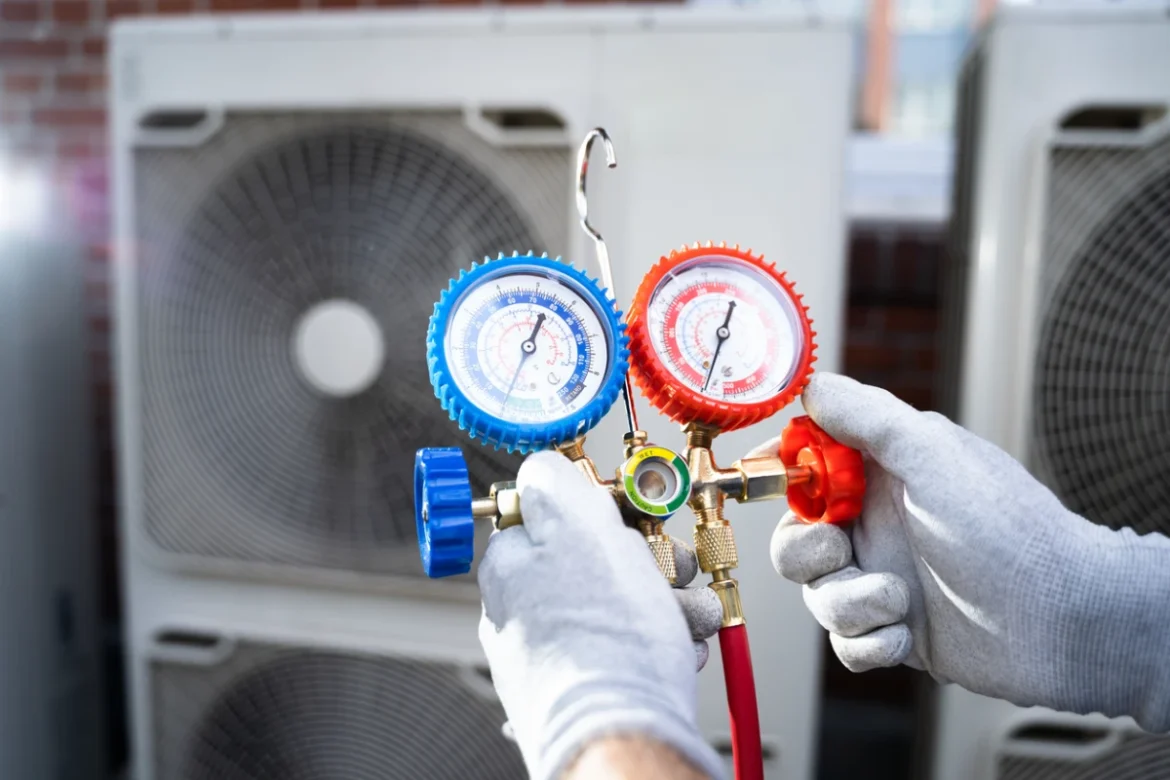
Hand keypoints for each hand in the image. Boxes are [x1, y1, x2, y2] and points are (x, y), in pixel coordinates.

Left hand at [478, 451, 725, 779]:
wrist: (624, 735)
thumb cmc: (602, 641)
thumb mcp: (578, 526)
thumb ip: (554, 483)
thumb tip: (541, 466)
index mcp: (510, 568)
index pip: (551, 515)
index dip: (600, 509)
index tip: (630, 516)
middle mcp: (522, 614)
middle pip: (594, 561)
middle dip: (648, 560)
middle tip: (674, 570)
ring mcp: (553, 655)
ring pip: (619, 606)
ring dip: (664, 602)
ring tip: (685, 618)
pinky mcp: (585, 689)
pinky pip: (627, 650)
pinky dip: (659, 644)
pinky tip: (676, 649)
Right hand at [762, 372, 1169, 730]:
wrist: (1064, 619)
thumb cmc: (1008, 529)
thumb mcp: (932, 454)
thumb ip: (868, 417)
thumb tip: (816, 385)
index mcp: (884, 478)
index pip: (810, 464)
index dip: (780, 470)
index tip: (761, 476)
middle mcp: (881, 528)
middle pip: (796, 538)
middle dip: (804, 549)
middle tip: (837, 549)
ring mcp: (886, 581)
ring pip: (818, 595)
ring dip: (850, 602)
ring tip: (897, 599)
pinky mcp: (897, 632)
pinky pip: (848, 644)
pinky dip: (872, 642)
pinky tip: (909, 633)